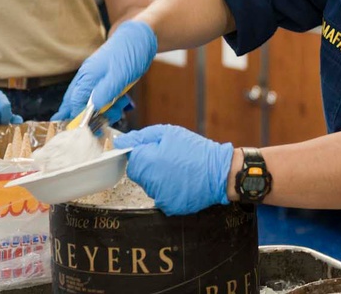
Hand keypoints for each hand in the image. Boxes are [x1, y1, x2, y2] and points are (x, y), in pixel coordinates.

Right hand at [52, 20, 155, 121]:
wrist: (141, 36)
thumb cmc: (129, 52)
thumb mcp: (119, 75)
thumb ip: (105, 92)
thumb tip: (92, 108)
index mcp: (87, 76)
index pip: (74, 102)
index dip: (76, 117)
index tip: (83, 131)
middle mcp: (88, 77)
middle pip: (77, 102)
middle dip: (87, 117)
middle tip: (101, 126)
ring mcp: (96, 77)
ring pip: (91, 101)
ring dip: (103, 110)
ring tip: (117, 111)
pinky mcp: (106, 78)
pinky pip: (102, 95)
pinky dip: (110, 103)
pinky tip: (121, 103)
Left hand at [114, 125, 232, 215]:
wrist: (220, 172)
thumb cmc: (194, 149)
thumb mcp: (168, 133)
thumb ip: (142, 137)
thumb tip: (121, 141)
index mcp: (148, 162)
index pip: (133, 162)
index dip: (142, 155)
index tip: (154, 152)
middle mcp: (151, 182)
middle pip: (140, 175)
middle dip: (149, 167)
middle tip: (169, 160)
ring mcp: (160, 197)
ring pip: (150, 187)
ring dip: (158, 179)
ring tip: (178, 170)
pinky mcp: (170, 207)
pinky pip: (162, 197)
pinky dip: (168, 190)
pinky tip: (181, 182)